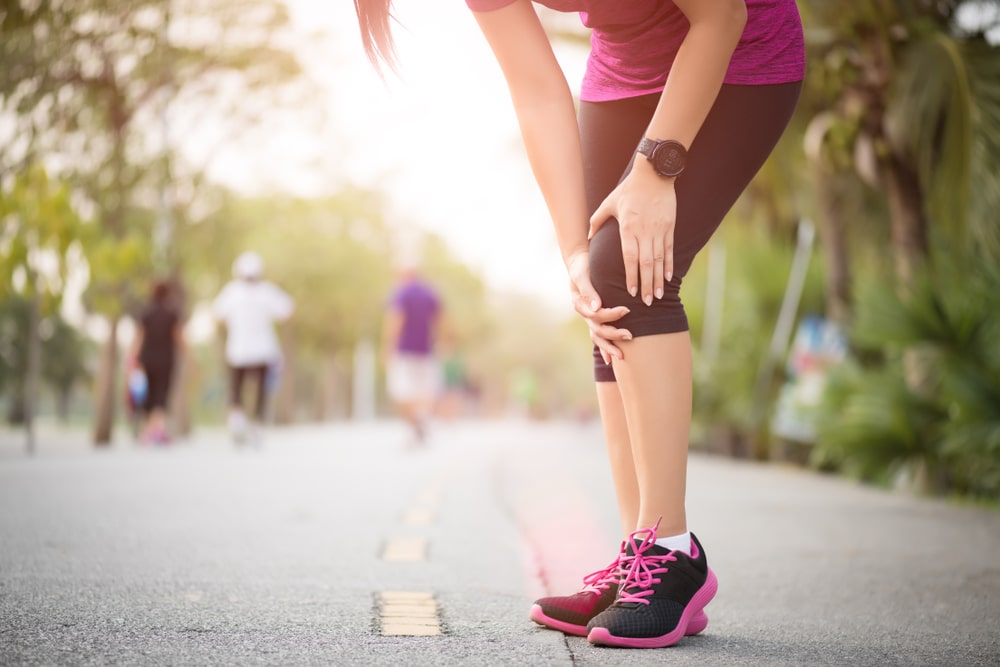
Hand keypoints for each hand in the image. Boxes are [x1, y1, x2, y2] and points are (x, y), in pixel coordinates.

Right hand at [566, 250, 631, 364]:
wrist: (578, 263)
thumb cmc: (582, 267)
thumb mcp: (582, 275)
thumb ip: (588, 291)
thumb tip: (597, 307)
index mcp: (580, 304)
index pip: (596, 314)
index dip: (611, 314)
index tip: (626, 309)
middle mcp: (584, 314)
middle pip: (598, 329)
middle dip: (613, 335)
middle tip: (630, 336)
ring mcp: (588, 318)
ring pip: (598, 336)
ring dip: (609, 347)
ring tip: (622, 356)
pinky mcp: (594, 319)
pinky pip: (598, 336)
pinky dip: (604, 348)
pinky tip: (611, 359)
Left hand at [589, 165, 676, 305]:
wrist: (654, 174)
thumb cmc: (628, 189)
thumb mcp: (609, 203)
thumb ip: (597, 221)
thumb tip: (588, 237)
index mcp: (628, 228)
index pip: (630, 258)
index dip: (631, 276)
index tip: (631, 292)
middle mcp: (644, 231)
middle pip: (646, 263)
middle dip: (647, 284)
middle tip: (647, 302)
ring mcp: (658, 229)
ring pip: (659, 260)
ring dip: (659, 279)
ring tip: (658, 295)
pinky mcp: (669, 226)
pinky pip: (669, 250)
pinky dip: (669, 264)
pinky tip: (668, 277)